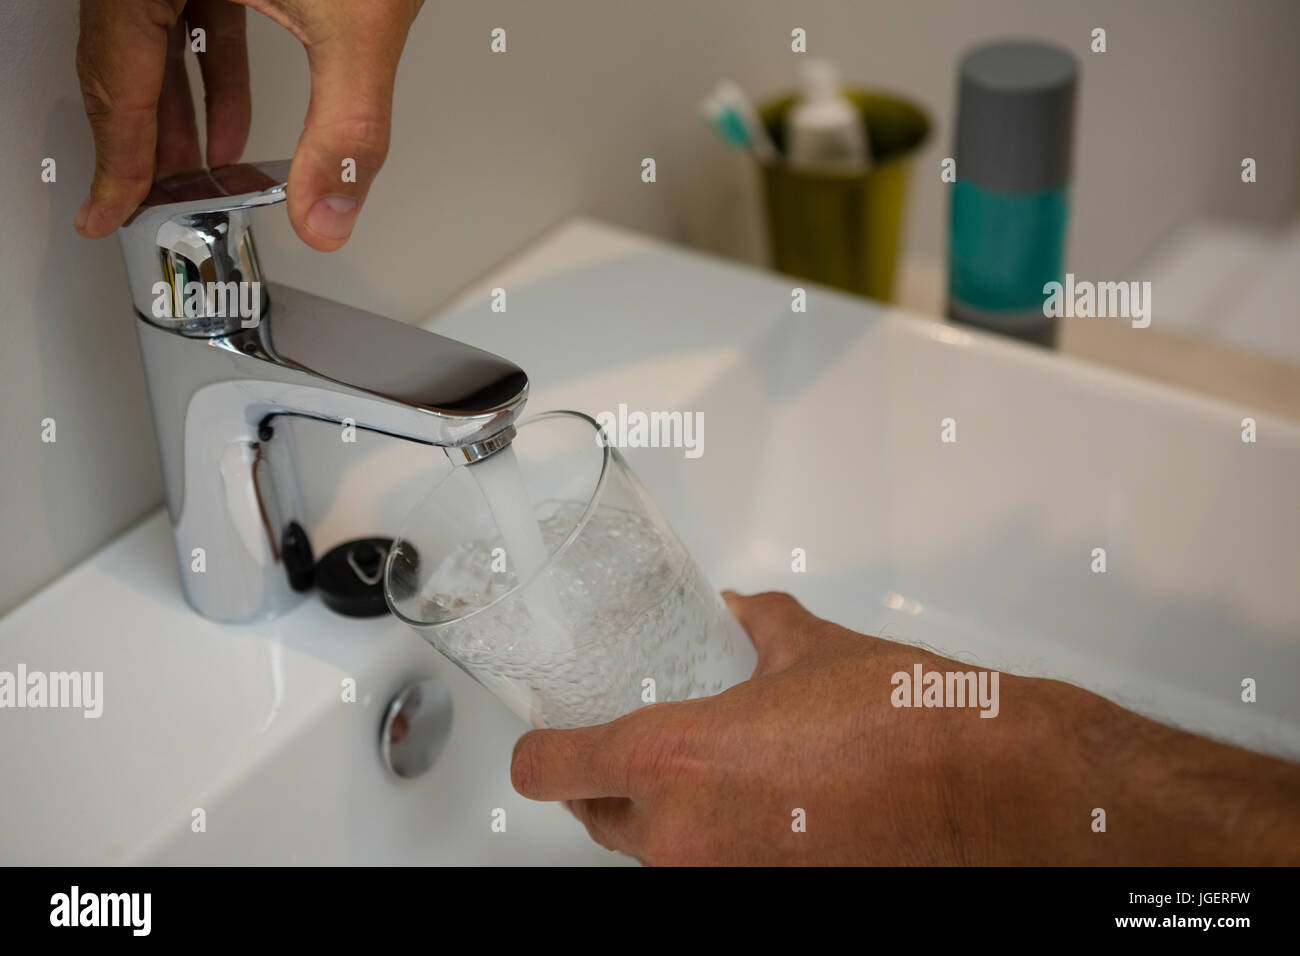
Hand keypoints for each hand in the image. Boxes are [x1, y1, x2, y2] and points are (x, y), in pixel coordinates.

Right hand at [74, 0, 422, 249]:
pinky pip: (189, 10)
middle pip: (123, 61)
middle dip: (145, 143)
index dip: (117, 160)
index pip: (118, 81)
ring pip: (154, 37)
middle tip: (146, 204)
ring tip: (200, 175)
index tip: (104, 210)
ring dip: (180, 113)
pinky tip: (230, 117)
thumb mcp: (359, 26)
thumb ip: (346, 130)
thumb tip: (329, 212)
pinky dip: (210, 68)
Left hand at [511, 591, 1299, 864]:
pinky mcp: (771, 898)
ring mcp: (728, 880)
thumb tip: (739, 614)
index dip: (540, 750)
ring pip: (652, 851)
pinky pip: (713, 866)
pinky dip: (717, 838)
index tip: (545, 735)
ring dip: (660, 815)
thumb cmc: (907, 721)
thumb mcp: (814, 648)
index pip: (554, 768)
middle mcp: (687, 836)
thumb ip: (758, 625)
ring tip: (704, 769)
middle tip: (624, 744)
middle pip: (594, 817)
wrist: (991, 790)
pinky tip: (759, 800)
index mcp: (676, 760)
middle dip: (601, 783)